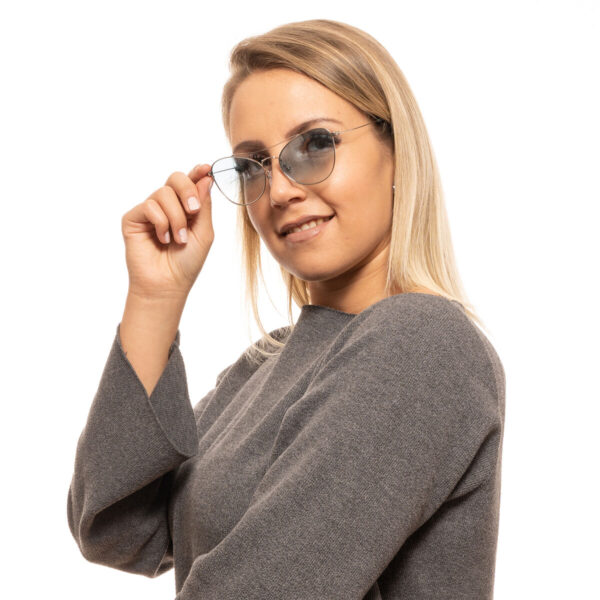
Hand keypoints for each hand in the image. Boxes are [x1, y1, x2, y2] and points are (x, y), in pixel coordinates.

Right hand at [121, 164, 213, 299]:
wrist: (168, 283)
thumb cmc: (187, 262)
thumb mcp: (204, 232)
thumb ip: (204, 205)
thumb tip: (205, 178)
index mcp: (185, 207)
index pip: (190, 183)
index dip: (197, 173)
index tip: (205, 168)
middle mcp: (167, 206)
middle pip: (175, 179)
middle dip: (188, 191)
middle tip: (194, 211)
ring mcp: (149, 211)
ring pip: (164, 193)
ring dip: (176, 218)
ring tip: (178, 239)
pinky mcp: (133, 218)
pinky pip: (149, 206)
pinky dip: (161, 223)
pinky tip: (162, 240)